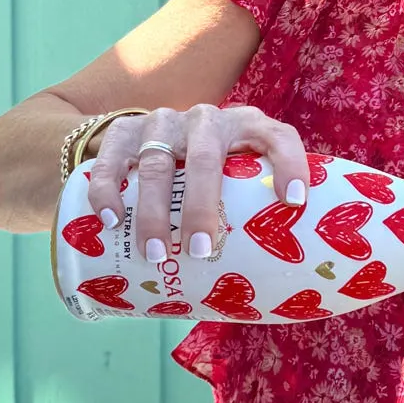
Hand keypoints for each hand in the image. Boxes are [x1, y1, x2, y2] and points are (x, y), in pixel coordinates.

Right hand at [82, 106, 309, 265]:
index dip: (289, 164)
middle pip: (205, 157)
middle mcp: (206, 119)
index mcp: (246, 126)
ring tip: (156, 253)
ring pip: (156, 162)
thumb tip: (267, 283)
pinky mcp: (123, 130)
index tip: (294, 202)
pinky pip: (112, 158)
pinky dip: (108, 190)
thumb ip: (253, 208)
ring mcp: (162, 122)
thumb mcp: (236, 176)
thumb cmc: (209, 172)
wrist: (149, 135)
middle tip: (200, 250)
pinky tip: (111, 220)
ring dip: (154, 211)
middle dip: (202, 205)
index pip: (277, 136)